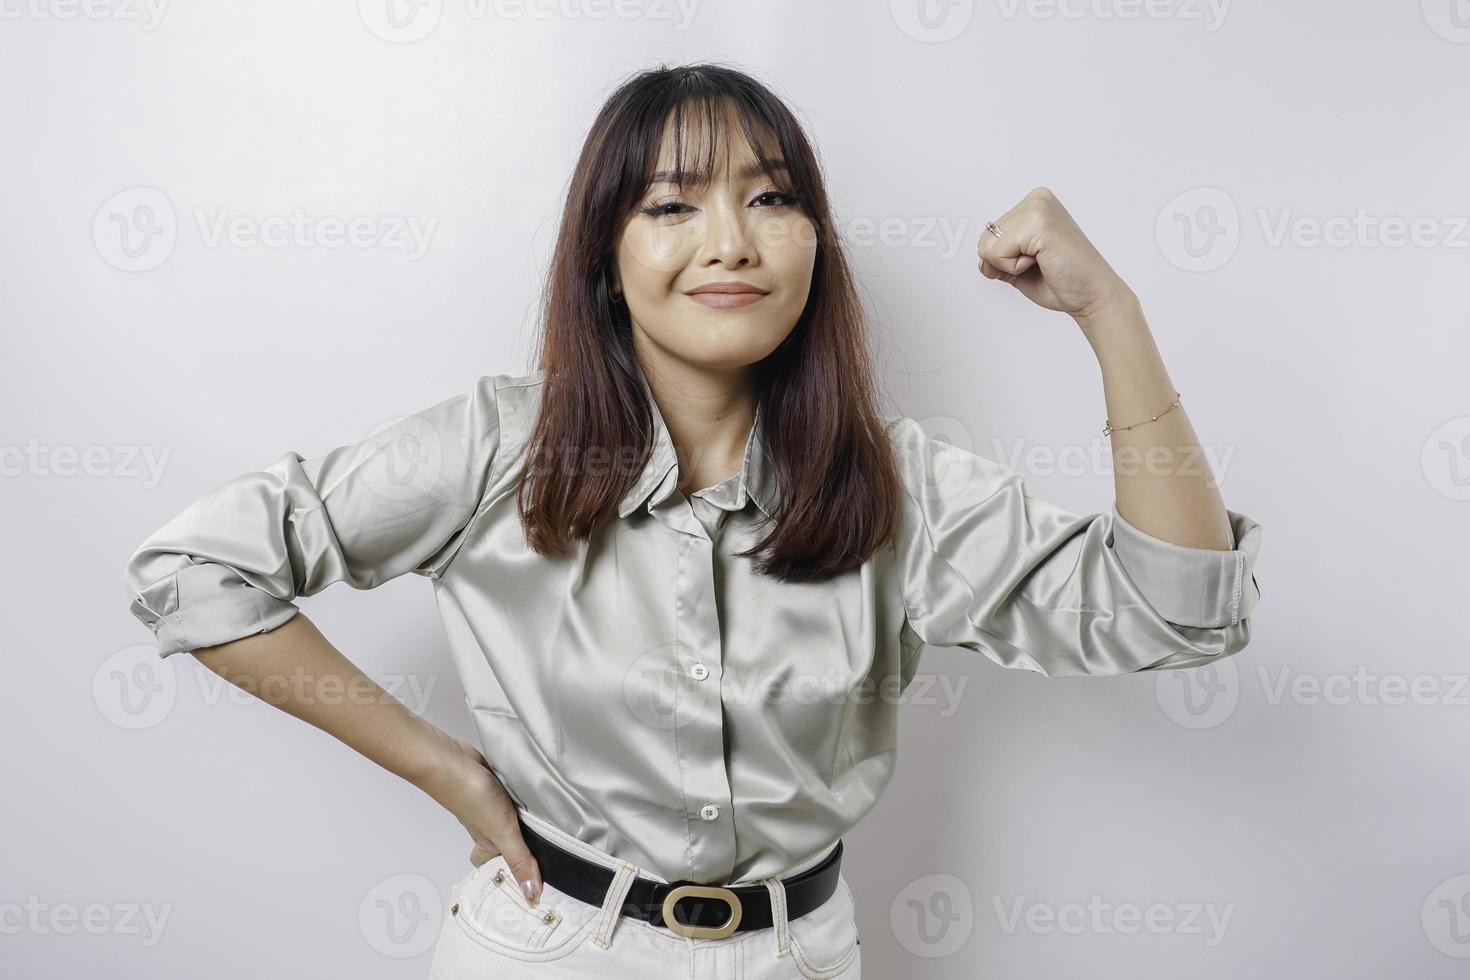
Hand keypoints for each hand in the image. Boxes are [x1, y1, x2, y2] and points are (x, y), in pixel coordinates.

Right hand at [415, 725, 544, 905]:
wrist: (454, 761)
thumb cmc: (471, 798)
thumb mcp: (503, 834)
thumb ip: (519, 861)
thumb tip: (531, 896)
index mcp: (488, 849)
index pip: (501, 872)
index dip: (516, 880)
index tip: (542, 890)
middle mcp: (490, 832)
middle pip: (512, 848)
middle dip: (530, 852)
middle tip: (558, 862)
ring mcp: (494, 810)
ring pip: (516, 825)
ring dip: (531, 827)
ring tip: (559, 835)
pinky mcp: (499, 791)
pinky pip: (516, 803)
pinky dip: (527, 804)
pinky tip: (542, 803)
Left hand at [976, 186, 1135, 324]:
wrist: (1093, 296)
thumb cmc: (1063, 281)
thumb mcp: (1019, 269)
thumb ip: (996, 260)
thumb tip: (981, 259)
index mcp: (1034, 204)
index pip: (989, 234)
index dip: (1005, 259)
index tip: (1037, 260)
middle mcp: (1036, 199)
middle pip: (985, 238)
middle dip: (1005, 262)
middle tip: (1040, 263)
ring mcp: (1038, 208)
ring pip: (987, 246)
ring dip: (1010, 265)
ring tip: (1042, 261)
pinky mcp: (1038, 223)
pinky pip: (997, 253)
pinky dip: (1014, 268)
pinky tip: (1042, 261)